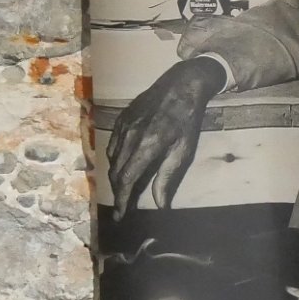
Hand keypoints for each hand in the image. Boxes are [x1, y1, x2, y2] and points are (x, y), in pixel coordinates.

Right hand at [106, 57, 227, 214]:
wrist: (180, 84)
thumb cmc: (187, 119)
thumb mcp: (183, 150)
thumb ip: (168, 177)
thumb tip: (160, 204)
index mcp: (147, 145)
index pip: (127, 179)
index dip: (122, 200)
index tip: (121, 215)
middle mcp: (130, 135)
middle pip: (116, 172)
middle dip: (118, 193)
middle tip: (123, 208)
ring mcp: (123, 125)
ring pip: (111, 159)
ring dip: (116, 177)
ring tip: (123, 190)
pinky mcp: (121, 118)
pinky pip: (111, 144)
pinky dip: (114, 160)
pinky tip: (122, 166)